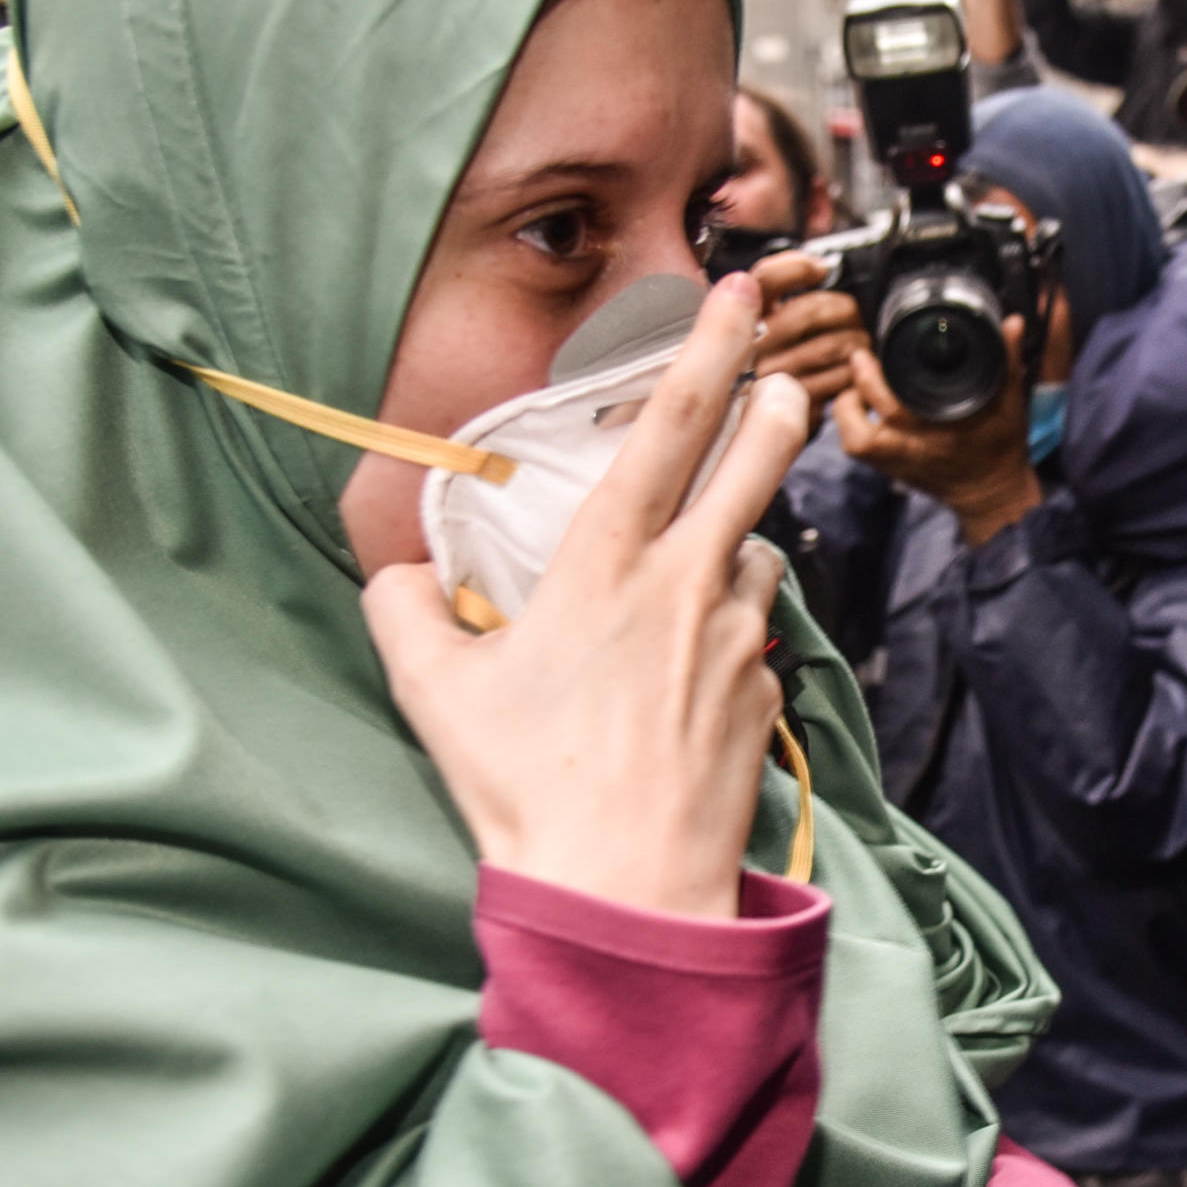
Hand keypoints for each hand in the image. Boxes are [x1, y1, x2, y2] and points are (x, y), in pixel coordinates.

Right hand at [364, 274, 813, 919]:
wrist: (624, 888)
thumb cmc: (530, 790)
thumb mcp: (436, 693)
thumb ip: (405, 614)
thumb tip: (397, 580)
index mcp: (608, 563)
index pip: (671, 427)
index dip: (707, 348)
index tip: (736, 297)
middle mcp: (686, 584)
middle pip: (757, 463)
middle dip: (777, 406)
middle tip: (788, 377)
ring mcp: (737, 639)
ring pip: (755, 556)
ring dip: (737, 547)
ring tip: (694, 573)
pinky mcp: (763, 695)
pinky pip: (754, 641)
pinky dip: (730, 637)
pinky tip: (691, 676)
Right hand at [750, 249, 868, 413]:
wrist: (766, 427)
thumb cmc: (776, 368)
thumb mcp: (768, 327)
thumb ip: (779, 297)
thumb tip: (817, 268)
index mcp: (741, 321)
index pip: (764, 281)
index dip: (795, 267)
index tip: (820, 269)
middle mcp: (749, 349)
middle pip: (807, 311)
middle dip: (842, 308)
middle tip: (854, 314)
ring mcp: (770, 380)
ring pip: (828, 346)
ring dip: (854, 341)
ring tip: (858, 344)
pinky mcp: (793, 407)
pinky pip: (837, 379)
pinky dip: (853, 373)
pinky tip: (851, 372)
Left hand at [833, 320, 1045, 545]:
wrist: (988, 489)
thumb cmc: (998, 443)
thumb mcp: (1010, 399)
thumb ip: (1008, 358)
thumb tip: (1012, 321)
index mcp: (947, 423)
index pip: (908, 397)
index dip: (883, 372)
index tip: (880, 345)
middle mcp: (919, 442)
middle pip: (881, 410)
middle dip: (864, 378)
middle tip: (862, 355)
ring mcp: (900, 458)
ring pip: (857, 436)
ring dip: (849, 405)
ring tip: (857, 382)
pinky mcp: (888, 466)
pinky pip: (855, 445)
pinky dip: (849, 423)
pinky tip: (858, 403)